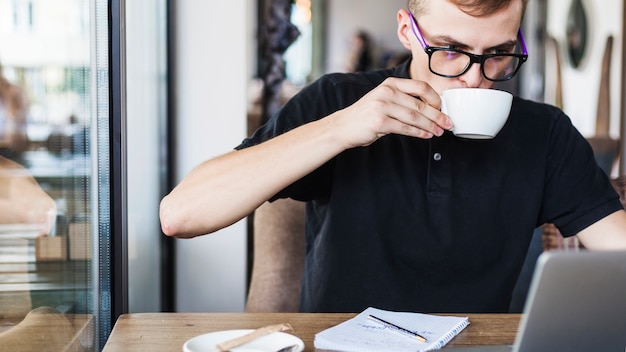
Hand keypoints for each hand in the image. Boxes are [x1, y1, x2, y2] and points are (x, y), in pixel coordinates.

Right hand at [330, 77, 453, 148]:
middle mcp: (387, 92)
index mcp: (390, 83)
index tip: (443, 108)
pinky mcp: (380, 122)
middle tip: (447, 123)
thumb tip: (429, 109)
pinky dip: (419, 132)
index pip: (420, 86)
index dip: (435, 98)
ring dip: (430, 126)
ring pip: (415, 117)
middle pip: (420, 104)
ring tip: (439, 132)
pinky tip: (426, 135)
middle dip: (437, 115)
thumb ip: (402, 99)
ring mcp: (383, 106)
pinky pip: (405, 128)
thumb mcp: (383, 99)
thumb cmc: (366, 115)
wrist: (343, 126)